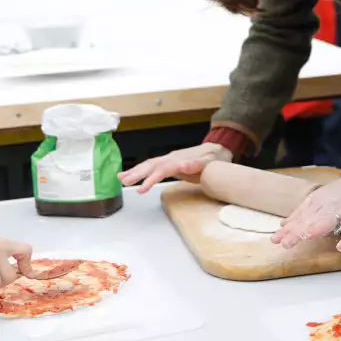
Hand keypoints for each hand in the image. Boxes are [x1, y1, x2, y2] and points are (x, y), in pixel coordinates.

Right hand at [118, 143, 232, 192]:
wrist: (220, 150)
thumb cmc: (216, 158)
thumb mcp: (211, 161)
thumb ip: (197, 164)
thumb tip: (182, 165)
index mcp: (179, 159)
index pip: (161, 170)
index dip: (150, 179)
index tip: (141, 190)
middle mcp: (172, 158)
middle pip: (151, 165)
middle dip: (137, 173)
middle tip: (123, 182)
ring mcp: (170, 160)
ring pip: (150, 165)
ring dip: (136, 171)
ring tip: (121, 178)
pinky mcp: (170, 164)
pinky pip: (153, 167)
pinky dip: (142, 171)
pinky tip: (133, 175)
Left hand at [272, 172, 340, 252]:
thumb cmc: (340, 193)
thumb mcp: (318, 199)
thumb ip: (301, 213)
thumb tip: (283, 224)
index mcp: (316, 203)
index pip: (300, 217)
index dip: (288, 229)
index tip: (275, 239)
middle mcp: (327, 208)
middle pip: (311, 221)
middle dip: (297, 231)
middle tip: (284, 243)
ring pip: (329, 222)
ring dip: (317, 229)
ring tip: (306, 236)